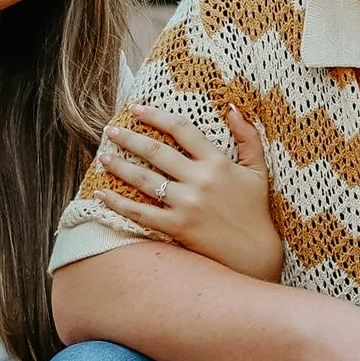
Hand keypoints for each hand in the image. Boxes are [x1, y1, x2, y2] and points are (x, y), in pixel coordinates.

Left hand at [97, 104, 281, 280]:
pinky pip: (141, 213)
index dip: (156, 116)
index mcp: (217, 162)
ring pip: (144, 179)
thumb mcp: (258, 169)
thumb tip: (232, 107)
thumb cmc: (255, 209)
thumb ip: (248, 136)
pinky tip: (101, 195)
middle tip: (110, 131)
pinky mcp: (177, 227)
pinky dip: (118, 203)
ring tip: (102, 158)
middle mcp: (199, 181)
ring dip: (119, 167)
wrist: (255, 253)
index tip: (136, 109)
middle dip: (129, 138)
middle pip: (156, 152)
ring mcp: (186, 204)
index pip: (182, 129)